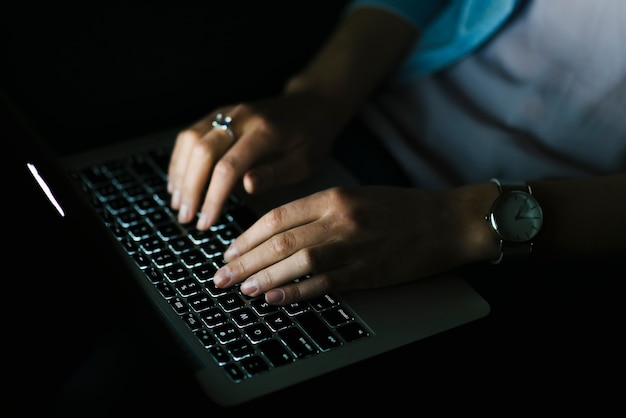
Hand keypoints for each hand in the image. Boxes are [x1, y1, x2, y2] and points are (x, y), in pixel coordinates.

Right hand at [167, 92, 344, 229]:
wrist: (312, 105)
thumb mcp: (303, 162)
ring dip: (180, 174)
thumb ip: (275, 173)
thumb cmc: (311, 139)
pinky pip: (190, 133)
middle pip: (203, 152)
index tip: (207, 222)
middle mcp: (242, 117)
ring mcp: (228, 112)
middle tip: (187, 218)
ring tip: (178, 204)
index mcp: (265, 131)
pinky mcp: (219, 112)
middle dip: (191, 188)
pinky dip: (180, 158)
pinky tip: (178, 181)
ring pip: (190, 140)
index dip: (213, 197)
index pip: (229, 166)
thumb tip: (247, 186)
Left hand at [213, 184, 499, 304]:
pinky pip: (325, 283)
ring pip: (297, 262)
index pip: (278, 216)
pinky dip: (297, 293)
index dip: (247, 236)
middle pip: (280, 240)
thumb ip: (319, 211)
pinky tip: (275, 299)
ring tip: (242, 289)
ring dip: (265, 277)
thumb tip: (280, 234)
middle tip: (221, 275)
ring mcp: (354, 246)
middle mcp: (340, 218)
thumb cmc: (401, 208)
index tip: (229, 251)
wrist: (447, 220)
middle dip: (245, 260)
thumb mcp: (357, 196)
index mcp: (334, 196)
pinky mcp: (368, 271)